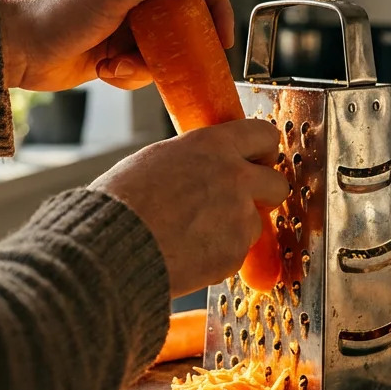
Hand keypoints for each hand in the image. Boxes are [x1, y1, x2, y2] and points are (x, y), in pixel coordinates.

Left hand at [0, 0, 234, 92]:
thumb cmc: (60, 13)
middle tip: (174, 62)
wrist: (20, 49)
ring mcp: (128, 23)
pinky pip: (144, 69)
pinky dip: (128, 75)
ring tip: (117, 65)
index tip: (221, 38)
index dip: (216, 7)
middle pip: (185, 20)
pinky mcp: (117, 51)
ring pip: (166, 51)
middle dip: (180, 46)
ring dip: (146, 66)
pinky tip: (105, 71)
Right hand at [91, 119, 287, 296]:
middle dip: (263, 193)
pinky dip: (221, 254)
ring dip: (236, 229)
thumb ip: (196, 158)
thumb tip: (207, 164)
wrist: (114, 249)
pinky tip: (190, 252)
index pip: (263, 134)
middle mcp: (235, 177)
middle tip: (240, 201)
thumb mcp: (158, 159)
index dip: (262, 150)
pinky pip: (239, 252)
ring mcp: (239, 217)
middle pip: (277, 183)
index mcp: (213, 145)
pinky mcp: (236, 252)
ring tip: (195, 233)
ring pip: (256, 222)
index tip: (258, 159)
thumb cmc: (122, 203)